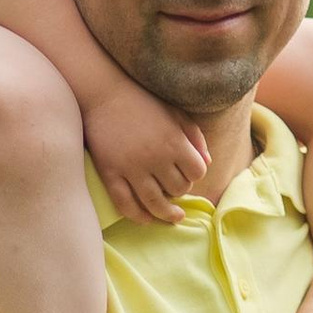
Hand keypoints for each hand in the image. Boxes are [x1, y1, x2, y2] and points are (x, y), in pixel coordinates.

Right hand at [83, 80, 207, 224]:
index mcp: (174, 141)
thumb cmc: (143, 102)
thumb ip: (195, 137)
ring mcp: (131, 168)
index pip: (197, 172)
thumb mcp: (176, 114)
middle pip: (177, 189)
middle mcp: (155, 157)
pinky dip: (137, 215)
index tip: (189, 173)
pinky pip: (125, 203)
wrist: (104, 94)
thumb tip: (208, 163)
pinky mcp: (110, 173)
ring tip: (173, 218)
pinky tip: (146, 218)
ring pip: (154, 202)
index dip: (195, 175)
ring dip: (166, 214)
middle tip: (175, 187)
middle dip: (180, 191)